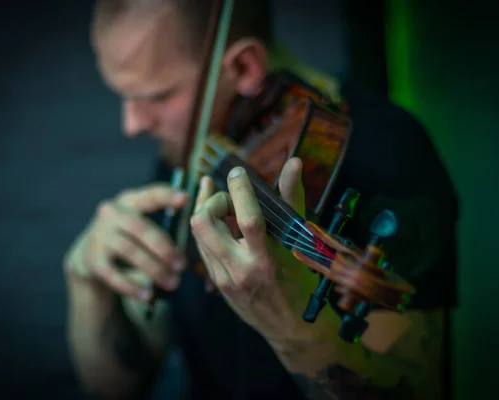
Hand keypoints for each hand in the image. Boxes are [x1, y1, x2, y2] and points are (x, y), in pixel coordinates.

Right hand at [64, 183, 187, 301]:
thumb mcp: (141, 225)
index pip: (149, 195)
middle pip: (140, 228)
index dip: (167, 196)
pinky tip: (147, 295)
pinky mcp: (92, 260)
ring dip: (154, 269)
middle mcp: (110, 214)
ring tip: (173, 283)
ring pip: (130, 251)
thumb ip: (164, 226)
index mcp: (128, 201)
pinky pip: (114, 275)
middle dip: (164, 247)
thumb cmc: (128, 239)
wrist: (88, 258)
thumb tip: (198, 236)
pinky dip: (132, 286)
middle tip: (182, 265)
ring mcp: (99, 236)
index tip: (187, 199)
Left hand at [190, 158, 331, 344]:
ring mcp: (223, 277)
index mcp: (266, 260)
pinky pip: (201, 245)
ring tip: (224, 203)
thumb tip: (294, 162)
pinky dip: (207, 226)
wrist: (289, 325)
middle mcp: (240, 270)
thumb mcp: (299, 241)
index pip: (248, 220)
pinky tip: (217, 216)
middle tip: (231, 199)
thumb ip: (292, 199)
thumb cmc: (301, 281)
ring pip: (197, 232)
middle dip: (213, 200)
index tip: (237, 172)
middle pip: (205, 223)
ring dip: (207, 210)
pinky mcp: (215, 281)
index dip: (240, 190)